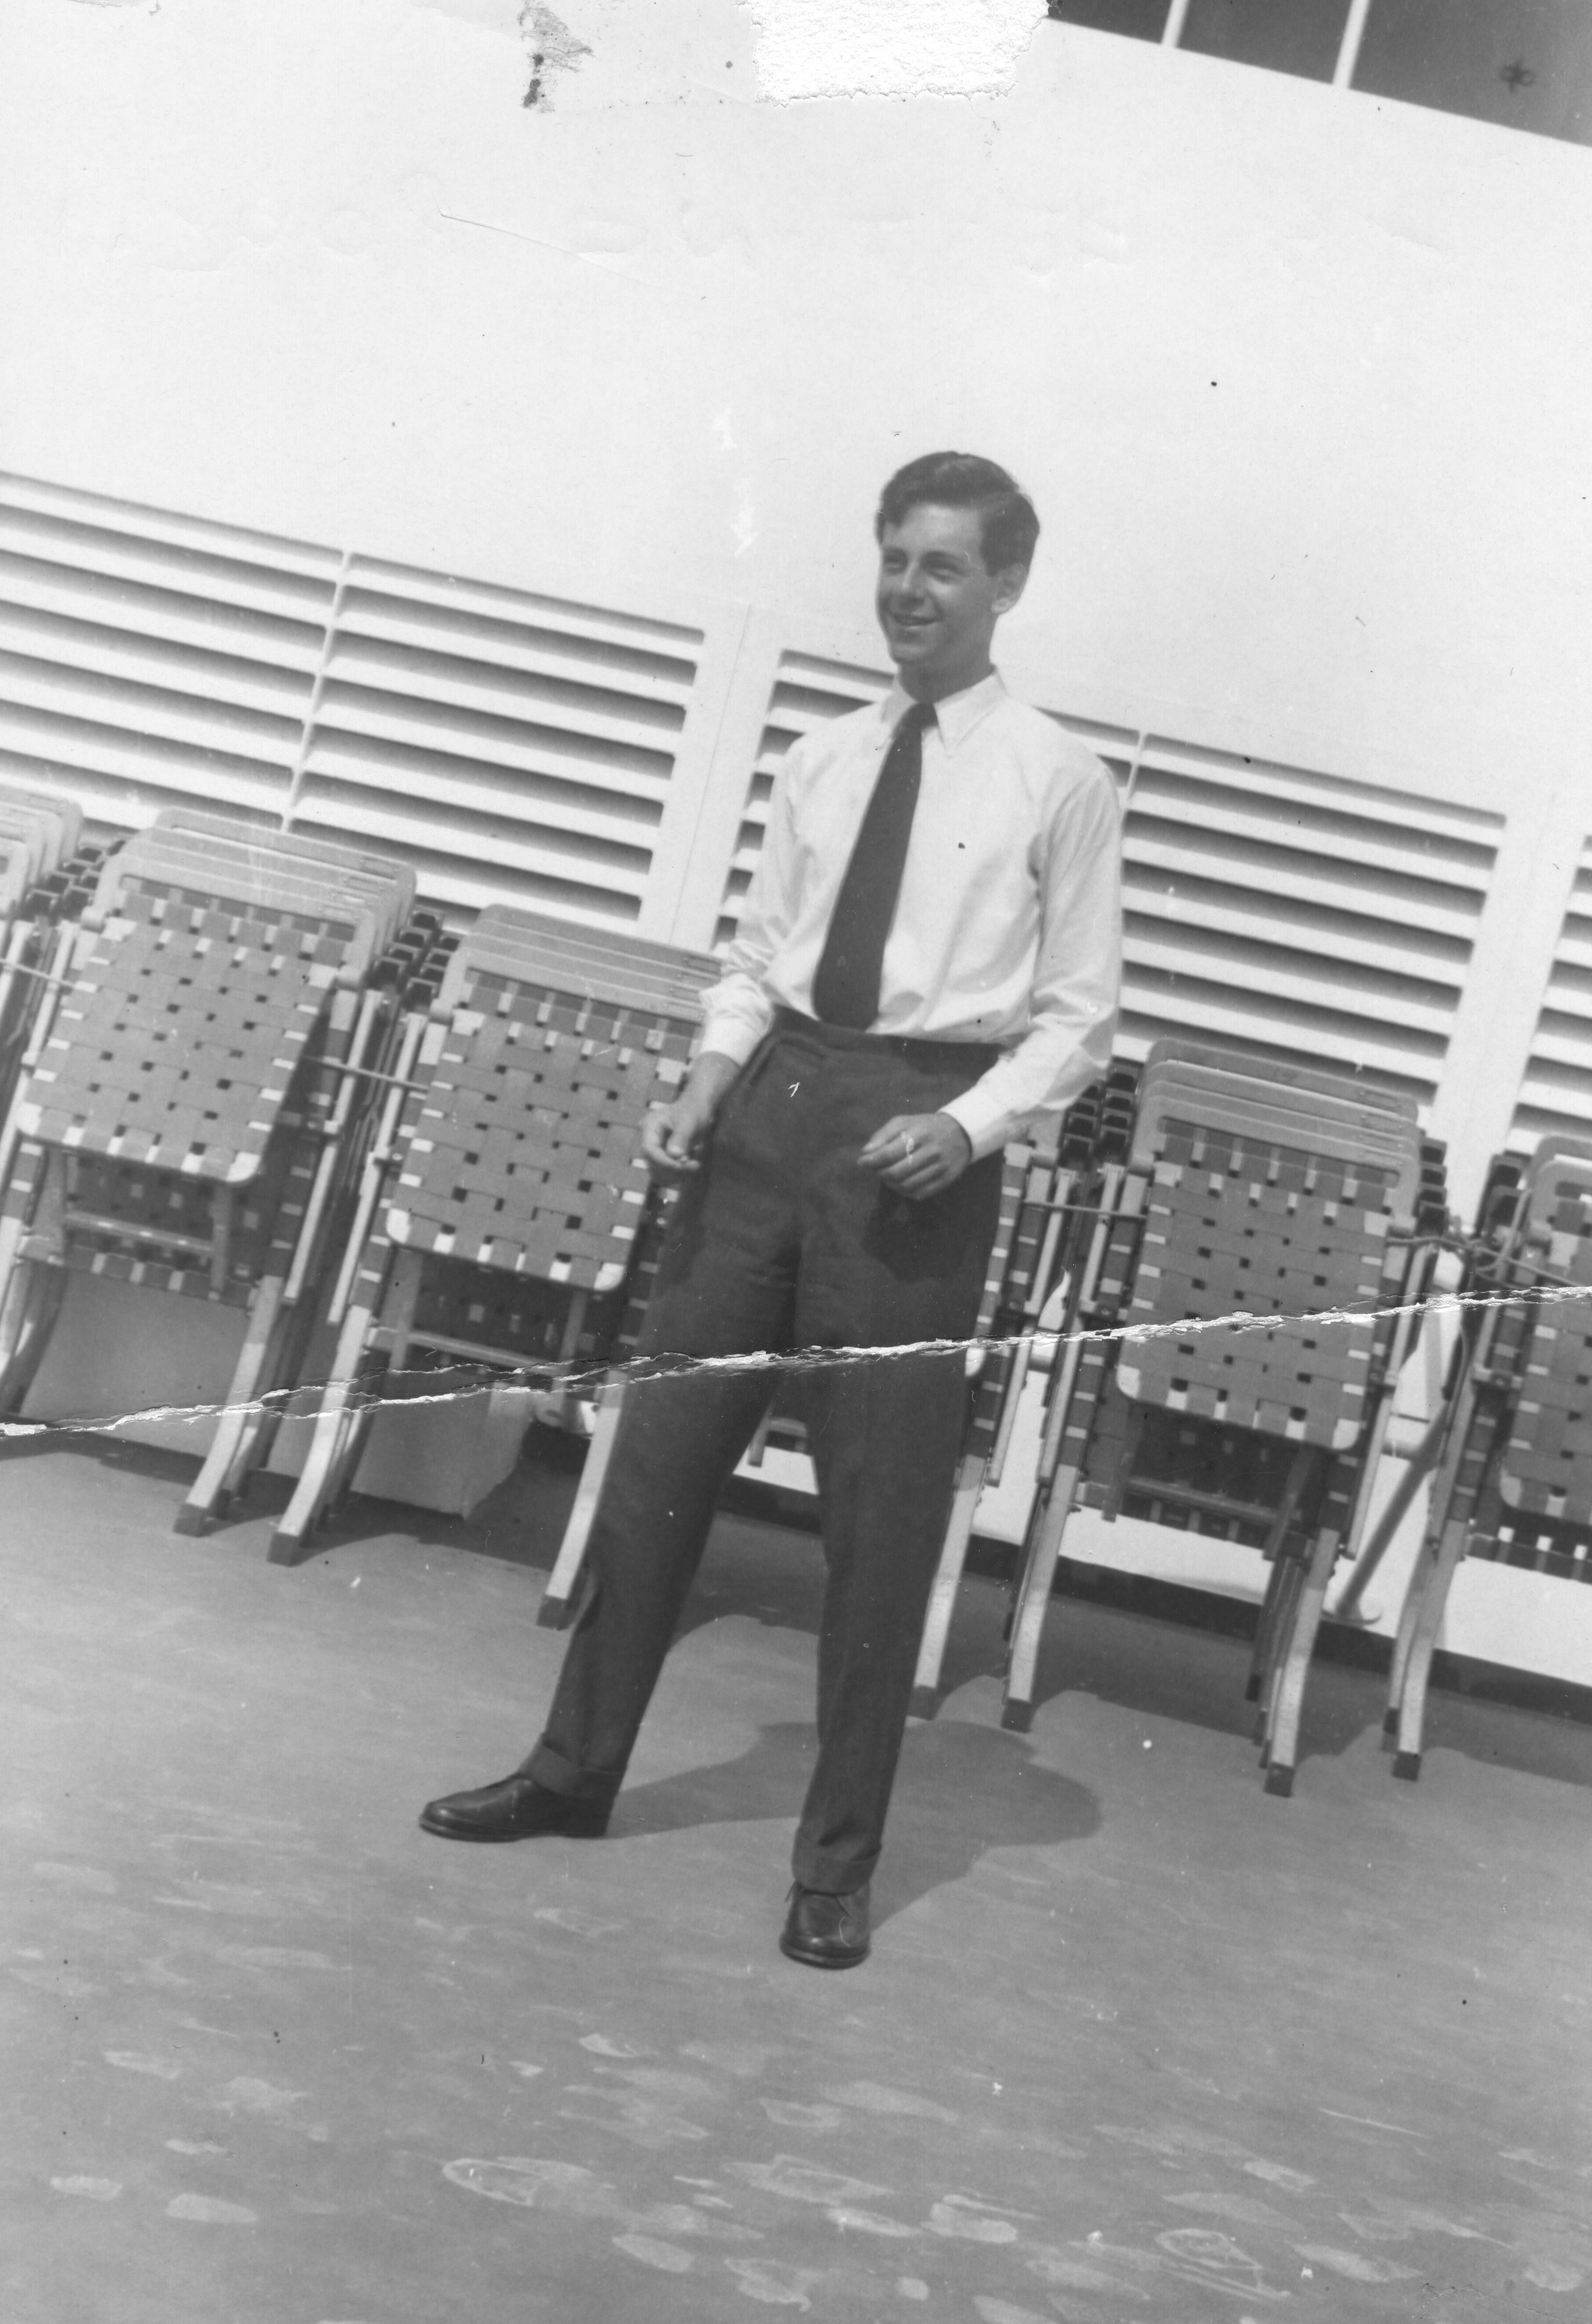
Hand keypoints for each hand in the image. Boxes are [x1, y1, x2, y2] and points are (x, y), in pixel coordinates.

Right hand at [639, 1051, 740, 1174]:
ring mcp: (656, 1151)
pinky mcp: (664, 1158)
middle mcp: (649, 1140)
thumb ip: (681, 1136)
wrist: (698, 1109)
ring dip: (678, 1174)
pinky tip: (694, 1162)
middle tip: (695, 1165)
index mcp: (649, 1127)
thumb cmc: (693, 1110)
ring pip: (660, 1173)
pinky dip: (681, 1173)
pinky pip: (668, 1174)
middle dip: (673, 1168)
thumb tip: (674, 1155)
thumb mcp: (688, 1121)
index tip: (681, 1165)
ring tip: (696, 1163)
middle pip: (652, 1164)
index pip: (649, 1150)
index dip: (663, 1161)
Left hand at [857, 1111, 972, 1200]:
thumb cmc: (925, 1127)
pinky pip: (919, 1194)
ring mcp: (940, 1168)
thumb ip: (883, 1135)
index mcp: (920, 1134)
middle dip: (879, 1173)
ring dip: (890, 1184)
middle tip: (875, 1170)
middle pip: (896, 1173)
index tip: (861, 1163)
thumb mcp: (904, 1122)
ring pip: (906, 1186)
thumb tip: (865, 1152)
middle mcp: (932, 1152)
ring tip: (886, 1176)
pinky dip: (904, 1191)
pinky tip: (900, 1183)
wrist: (960, 1133)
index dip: (871, 1161)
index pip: (889, 1154)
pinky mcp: (945, 1180)